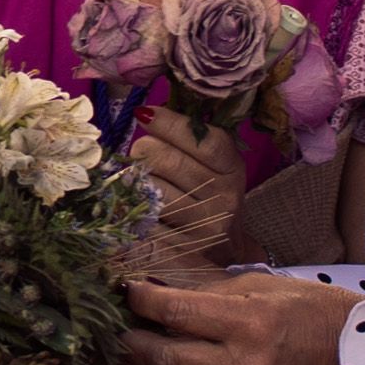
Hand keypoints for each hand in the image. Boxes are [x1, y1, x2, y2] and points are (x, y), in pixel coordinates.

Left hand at [121, 273, 357, 364]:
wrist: (360, 364)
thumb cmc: (315, 313)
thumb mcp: (266, 286)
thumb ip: (211, 292)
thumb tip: (162, 293)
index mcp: (251, 323)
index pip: (176, 313)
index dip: (142, 301)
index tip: (127, 291)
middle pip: (164, 361)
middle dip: (132, 343)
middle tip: (120, 327)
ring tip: (138, 347)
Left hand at [132, 105, 246, 260]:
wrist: (225, 252)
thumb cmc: (210, 196)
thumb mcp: (215, 166)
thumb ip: (191, 138)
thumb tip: (148, 112)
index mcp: (232, 170)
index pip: (203, 140)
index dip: (170, 123)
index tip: (146, 114)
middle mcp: (223, 199)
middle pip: (167, 160)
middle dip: (144, 150)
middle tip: (141, 152)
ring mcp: (203, 227)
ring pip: (151, 190)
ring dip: (136, 181)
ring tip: (140, 181)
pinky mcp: (180, 251)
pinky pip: (142, 221)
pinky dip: (132, 210)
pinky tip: (137, 207)